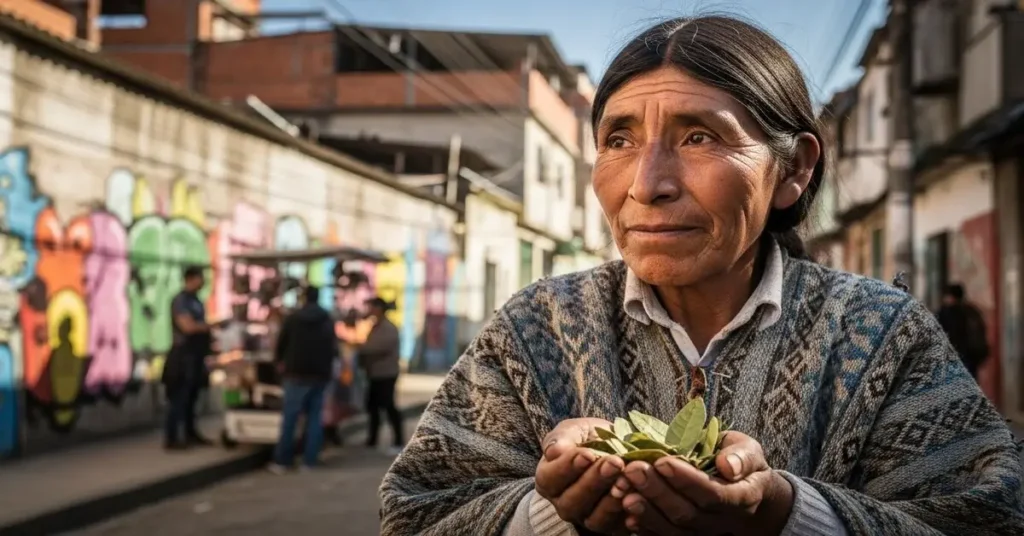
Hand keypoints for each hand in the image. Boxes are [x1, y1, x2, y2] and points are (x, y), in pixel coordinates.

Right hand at [534, 418, 629, 534]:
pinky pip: (619, 526)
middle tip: (614, 463)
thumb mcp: (575, 430)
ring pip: (595, 518)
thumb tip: (554, 450)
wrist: (618, 448)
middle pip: (572, 501)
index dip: (567, 468)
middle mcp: (565, 503)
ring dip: (611, 500)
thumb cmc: (590, 438)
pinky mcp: (612, 526)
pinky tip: (639, 498)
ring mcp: (588, 518)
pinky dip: (630, 514)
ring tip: (626, 479)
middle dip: (594, 481)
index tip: (588, 454)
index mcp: (549, 480)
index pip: (550, 479)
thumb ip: (562, 437)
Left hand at [613, 431, 793, 535]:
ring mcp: (704, 532)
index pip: (712, 493)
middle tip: (633, 470)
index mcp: (741, 497)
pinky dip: (646, 528)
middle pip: (687, 513)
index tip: (662, 461)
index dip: (686, 480)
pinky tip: (627, 514)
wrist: (745, 490)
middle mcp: (722, 521)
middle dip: (657, 492)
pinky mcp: (688, 535)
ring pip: (674, 530)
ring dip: (647, 512)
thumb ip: (741, 456)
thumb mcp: (748, 451)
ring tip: (624, 492)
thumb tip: (727, 465)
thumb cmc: (742, 463)